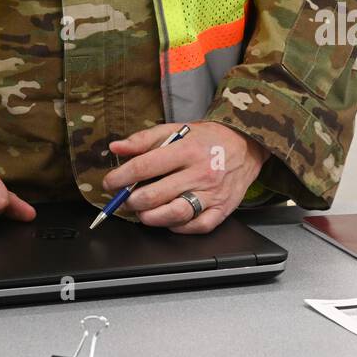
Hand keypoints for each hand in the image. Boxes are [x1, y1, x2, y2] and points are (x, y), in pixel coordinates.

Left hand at [104, 123, 266, 234]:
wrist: (246, 145)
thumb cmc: (209, 139)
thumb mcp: (177, 129)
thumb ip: (144, 138)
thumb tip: (117, 147)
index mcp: (187, 150)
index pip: (144, 167)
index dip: (121, 177)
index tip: (110, 183)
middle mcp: (200, 172)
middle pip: (154, 195)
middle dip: (131, 201)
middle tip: (125, 199)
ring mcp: (212, 193)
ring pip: (174, 214)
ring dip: (150, 217)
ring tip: (143, 212)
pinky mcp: (222, 209)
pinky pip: (196, 226)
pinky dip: (177, 227)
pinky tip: (168, 219)